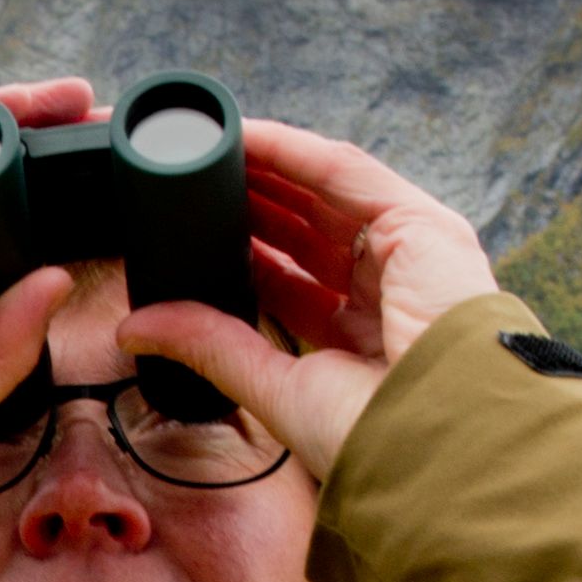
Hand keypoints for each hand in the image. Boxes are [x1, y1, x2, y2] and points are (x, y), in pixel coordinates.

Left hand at [110, 120, 505, 479]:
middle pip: (306, 225)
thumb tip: (135, 327)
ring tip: (202, 148)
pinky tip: (242, 137)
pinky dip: (290, 151)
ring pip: (321, 190)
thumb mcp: (278, 387)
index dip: (242, 246)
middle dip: (247, 198)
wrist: (446, 444)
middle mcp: (390, 284)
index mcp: (362, 333)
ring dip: (262, 166)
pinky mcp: (422, 221)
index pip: (292, 275)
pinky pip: (341, 172)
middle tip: (183, 177)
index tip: (187, 229)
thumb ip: (212, 346)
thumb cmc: (381, 439)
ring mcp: (411, 248)